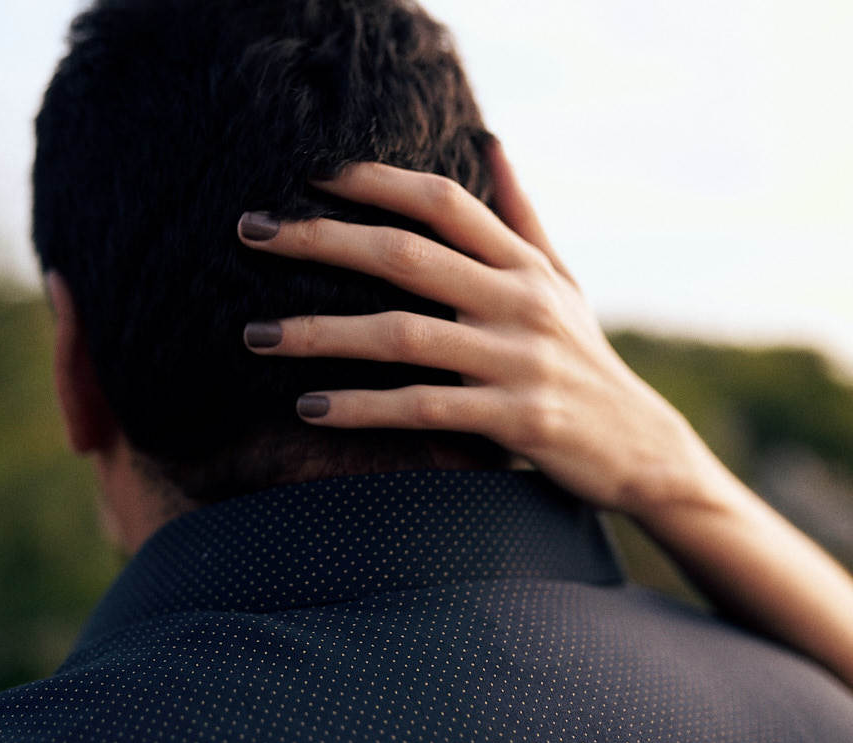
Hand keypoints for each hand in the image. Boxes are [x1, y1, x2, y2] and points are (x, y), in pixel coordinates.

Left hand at [237, 142, 709, 518]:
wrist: (643, 450)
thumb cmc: (584, 360)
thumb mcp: (561, 282)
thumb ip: (520, 216)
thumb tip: (490, 140)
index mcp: (523, 265)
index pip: (443, 201)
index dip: (375, 181)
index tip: (311, 174)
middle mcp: (520, 302)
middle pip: (405, 255)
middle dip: (322, 238)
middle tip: (252, 232)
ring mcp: (518, 360)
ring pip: (402, 334)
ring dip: (321, 333)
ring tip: (256, 335)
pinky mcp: (516, 420)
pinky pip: (422, 409)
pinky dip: (362, 407)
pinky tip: (309, 407)